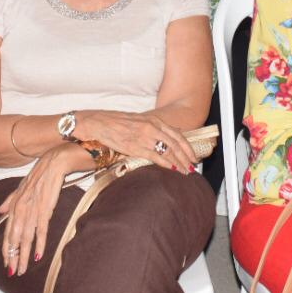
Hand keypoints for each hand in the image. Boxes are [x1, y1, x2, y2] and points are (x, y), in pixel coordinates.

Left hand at [0, 149, 70, 275]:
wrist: (54, 163)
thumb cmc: (40, 175)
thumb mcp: (21, 187)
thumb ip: (9, 201)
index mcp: (14, 205)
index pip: (7, 232)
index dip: (6, 249)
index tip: (6, 263)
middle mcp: (20, 209)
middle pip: (14, 238)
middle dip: (13, 257)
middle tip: (13, 272)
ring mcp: (32, 210)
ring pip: (25, 238)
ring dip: (23, 255)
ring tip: (23, 269)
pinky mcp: (45, 209)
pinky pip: (41, 230)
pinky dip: (39, 243)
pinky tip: (38, 255)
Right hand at [76, 111, 198, 173]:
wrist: (98, 123)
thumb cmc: (116, 122)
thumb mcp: (139, 121)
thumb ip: (153, 128)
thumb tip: (166, 135)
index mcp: (154, 121)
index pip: (177, 135)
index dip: (187, 146)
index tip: (193, 155)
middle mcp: (152, 127)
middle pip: (176, 143)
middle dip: (187, 156)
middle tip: (193, 166)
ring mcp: (144, 137)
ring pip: (168, 151)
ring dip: (179, 162)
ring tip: (186, 171)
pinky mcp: (136, 146)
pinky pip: (155, 156)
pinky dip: (166, 163)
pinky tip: (173, 169)